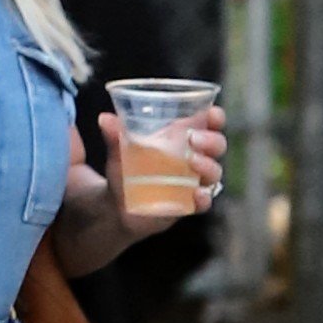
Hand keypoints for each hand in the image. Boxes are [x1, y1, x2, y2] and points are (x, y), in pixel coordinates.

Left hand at [94, 103, 226, 240]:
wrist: (116, 208)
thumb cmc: (126, 172)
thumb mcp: (119, 153)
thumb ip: (115, 136)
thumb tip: (104, 119)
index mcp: (184, 139)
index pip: (210, 123)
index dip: (216, 117)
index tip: (211, 113)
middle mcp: (195, 158)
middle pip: (217, 146)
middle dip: (211, 140)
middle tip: (193, 138)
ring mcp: (194, 183)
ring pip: (214, 173)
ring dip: (208, 165)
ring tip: (192, 161)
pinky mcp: (188, 205)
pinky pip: (204, 202)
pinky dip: (203, 198)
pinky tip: (196, 194)